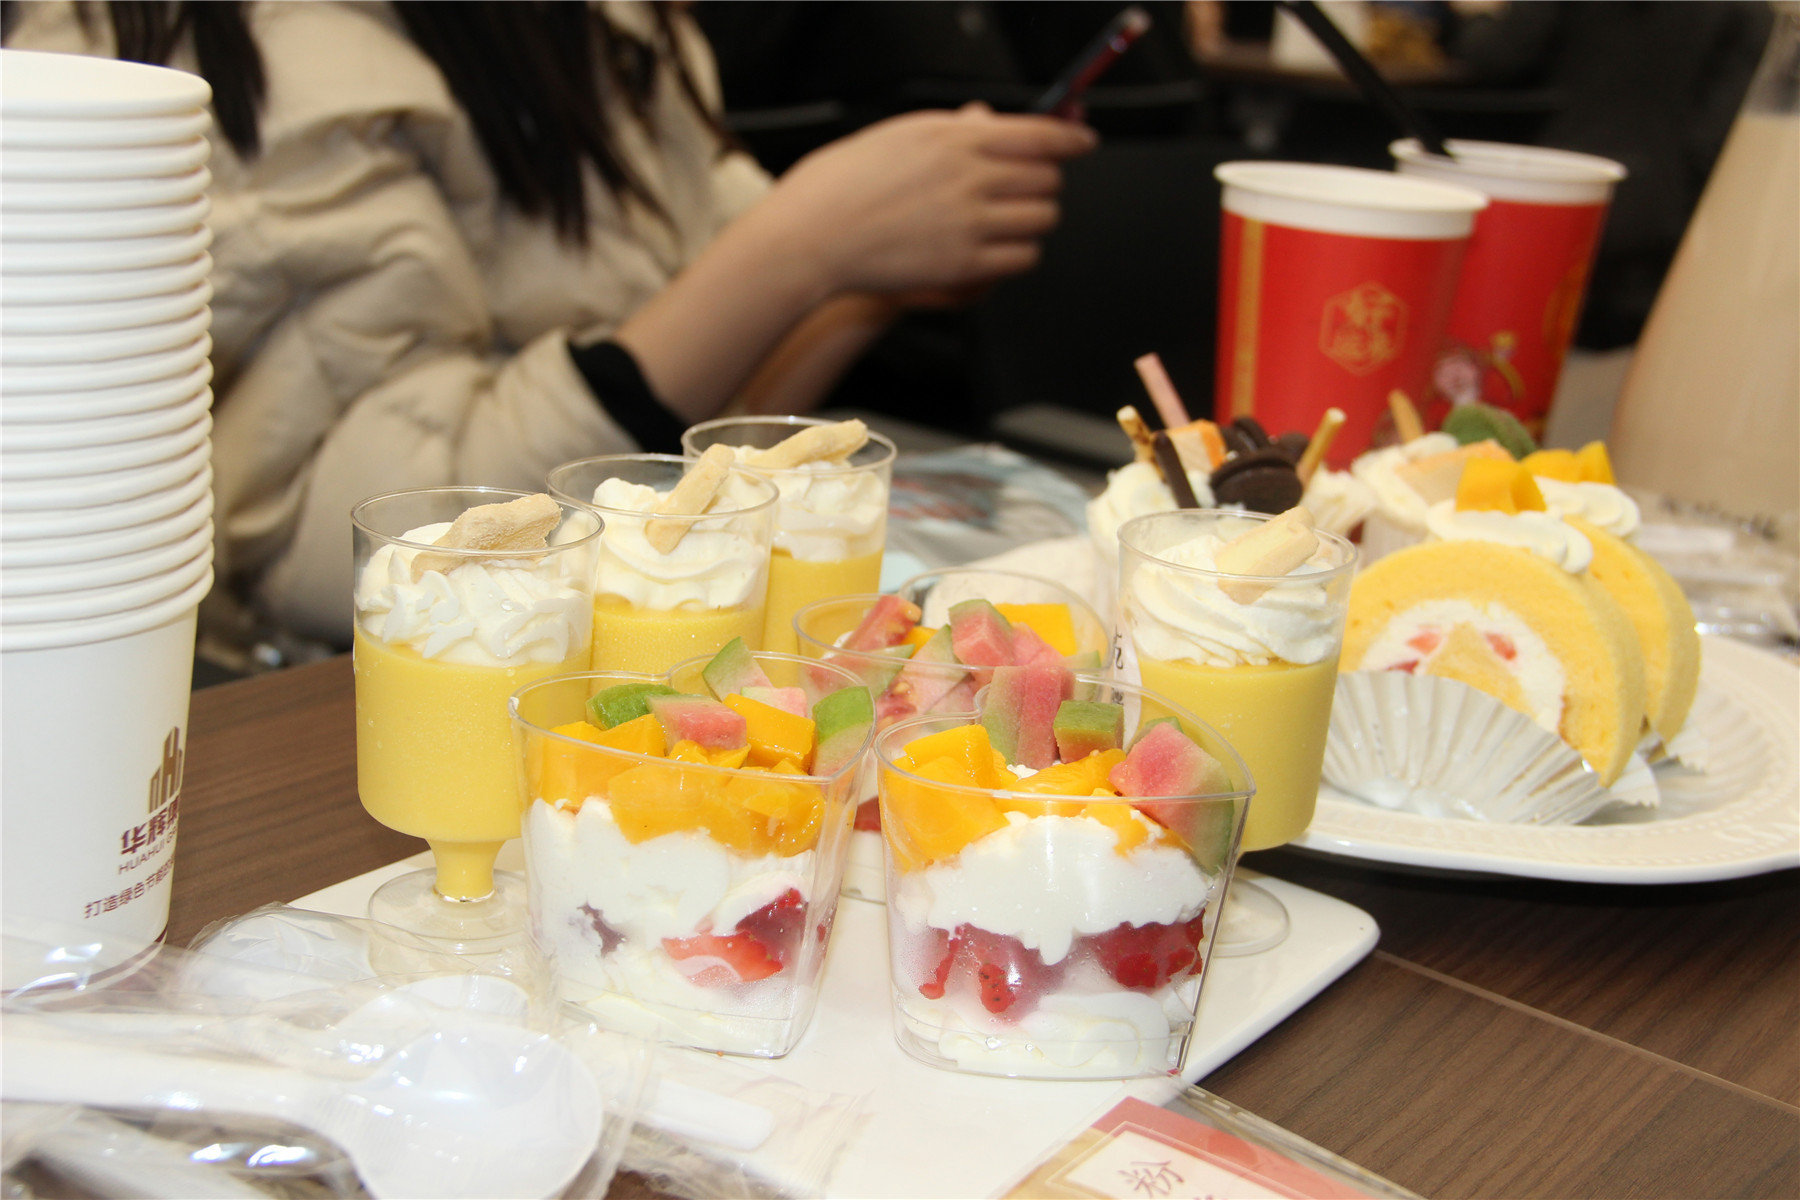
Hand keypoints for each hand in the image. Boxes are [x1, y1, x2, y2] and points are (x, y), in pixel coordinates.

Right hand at [753, 104, 1097, 298]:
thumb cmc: (842, 186)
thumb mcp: (899, 136)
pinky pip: (1023, 257)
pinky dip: (1019, 252)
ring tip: (1008, 219)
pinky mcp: (965, 264)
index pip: (1040, 134)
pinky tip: (998, 248)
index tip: (1084, 140)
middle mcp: (970, 177)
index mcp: (955, 138)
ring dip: (1034, 218)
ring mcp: (971, 223)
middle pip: (1048, 178)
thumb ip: (952, 129)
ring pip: (1042, 218)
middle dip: (1044, 181)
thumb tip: (991, 120)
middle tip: (1027, 186)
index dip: (1072, 137)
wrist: (811, 237)